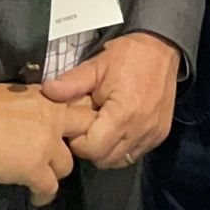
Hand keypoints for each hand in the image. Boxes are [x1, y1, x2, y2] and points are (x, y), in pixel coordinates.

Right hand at [0, 83, 94, 204]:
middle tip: (59, 155)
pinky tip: (36, 197)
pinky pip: (50, 188)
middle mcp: (55, 120)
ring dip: (56, 172)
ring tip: (43, 177)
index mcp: (50, 98)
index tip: (69, 132)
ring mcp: (46, 145)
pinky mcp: (33, 169)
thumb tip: (36, 117)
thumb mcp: (17, 95)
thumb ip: (34, 106)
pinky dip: (43, 195)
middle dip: (77, 144)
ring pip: (67, 166)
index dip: (78, 122)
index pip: (81, 107)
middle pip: (84, 134)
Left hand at [39, 32, 180, 169]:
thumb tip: (47, 91)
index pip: (92, 148)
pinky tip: (118, 129)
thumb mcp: (97, 65)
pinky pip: (135, 153)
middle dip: (90, 148)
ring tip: (103, 128)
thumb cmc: (128, 55)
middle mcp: (139, 130)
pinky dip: (123, 147)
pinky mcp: (159, 135)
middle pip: (105, 159)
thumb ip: (72, 83)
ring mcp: (152, 135)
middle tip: (87, 126)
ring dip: (107, 150)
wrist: (162, 48)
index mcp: (123, 114)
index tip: (76, 125)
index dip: (78, 141)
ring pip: (120, 160)